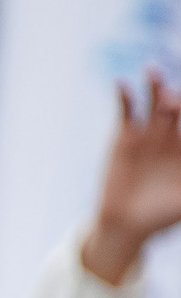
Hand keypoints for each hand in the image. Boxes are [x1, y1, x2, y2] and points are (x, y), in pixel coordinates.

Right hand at [83, 73, 180, 283]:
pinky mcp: (124, 136)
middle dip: (178, 99)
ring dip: (156, 86)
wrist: (126, 225)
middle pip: (178, 105)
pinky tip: (121, 83)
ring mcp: (149, 133)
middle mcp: (173, 133)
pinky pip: (126, 110)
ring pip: (155, 101)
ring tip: (152, 72)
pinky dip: (123, 95)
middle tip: (174, 104)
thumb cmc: (163, 215)